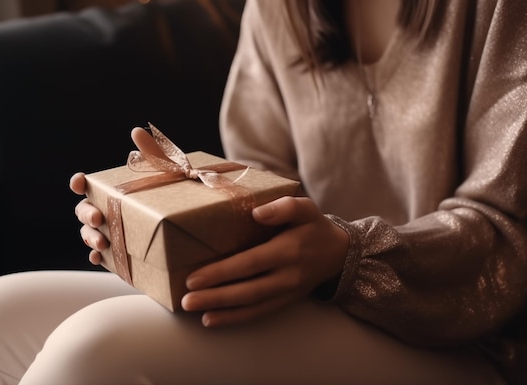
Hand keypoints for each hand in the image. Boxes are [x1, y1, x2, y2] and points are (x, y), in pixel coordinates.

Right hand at [69, 126, 167, 264]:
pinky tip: (100, 258)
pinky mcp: (120, 255)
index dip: (79, 183)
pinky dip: (97, 258)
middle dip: (86, 213)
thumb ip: (154, 155)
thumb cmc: (175, 197)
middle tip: (99, 217)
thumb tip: (137, 130)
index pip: (89, 185)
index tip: (79, 182)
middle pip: (84, 210)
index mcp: (115, 192)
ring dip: (90, 237)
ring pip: (89, 235)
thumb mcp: (168, 175)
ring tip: (102, 243)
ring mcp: (112, 234)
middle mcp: (108, 211)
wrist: (196, 230)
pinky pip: (101, 259)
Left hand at [181, 196, 348, 326]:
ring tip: (194, 312)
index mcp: (288, 250)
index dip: (221, 273)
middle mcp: (287, 276)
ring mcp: (286, 292)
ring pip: (250, 306)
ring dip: (221, 310)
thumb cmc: (314, 226)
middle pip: (246, 290)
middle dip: (214, 296)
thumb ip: (284, 207)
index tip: (194, 277)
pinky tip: (212, 319)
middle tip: (185, 300)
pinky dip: (234, 319)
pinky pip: (258, 313)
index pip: (249, 264)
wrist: (340, 254)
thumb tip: (256, 213)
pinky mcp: (284, 302)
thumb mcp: (306, 208)